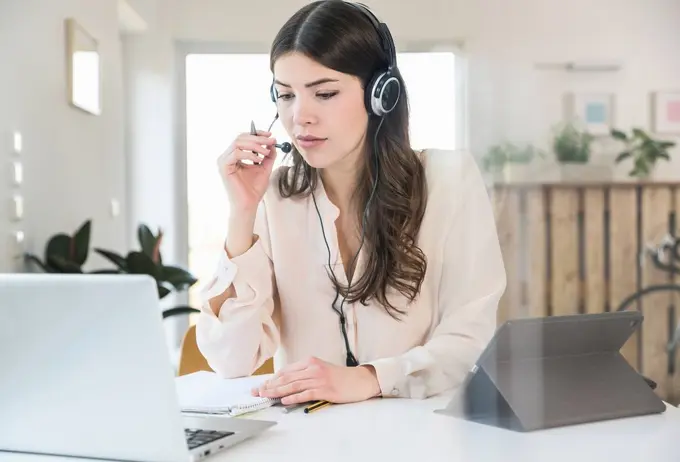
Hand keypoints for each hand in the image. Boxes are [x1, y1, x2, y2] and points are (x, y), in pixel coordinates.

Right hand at [217, 129, 277, 212]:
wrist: (248, 204)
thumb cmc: (253, 189)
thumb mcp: (265, 168)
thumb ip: (268, 156)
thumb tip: (273, 143)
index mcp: (235, 155)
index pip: (243, 138)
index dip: (256, 134)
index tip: (270, 135)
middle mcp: (227, 156)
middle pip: (241, 137)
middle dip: (258, 138)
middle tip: (271, 141)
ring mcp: (224, 161)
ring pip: (238, 143)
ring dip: (255, 145)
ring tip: (266, 153)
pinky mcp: (224, 167)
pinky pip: (236, 153)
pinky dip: (249, 154)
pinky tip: (258, 160)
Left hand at [251, 356, 381, 404]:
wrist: (359, 380)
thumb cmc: (339, 377)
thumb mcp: (320, 369)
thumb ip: (304, 374)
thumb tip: (285, 383)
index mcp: (310, 361)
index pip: (286, 371)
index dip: (271, 379)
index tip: (261, 386)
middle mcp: (313, 368)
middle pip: (286, 378)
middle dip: (269, 386)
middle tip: (257, 392)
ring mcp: (319, 379)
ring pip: (293, 385)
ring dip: (276, 392)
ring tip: (265, 396)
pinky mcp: (325, 389)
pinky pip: (305, 393)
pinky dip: (293, 397)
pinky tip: (284, 400)